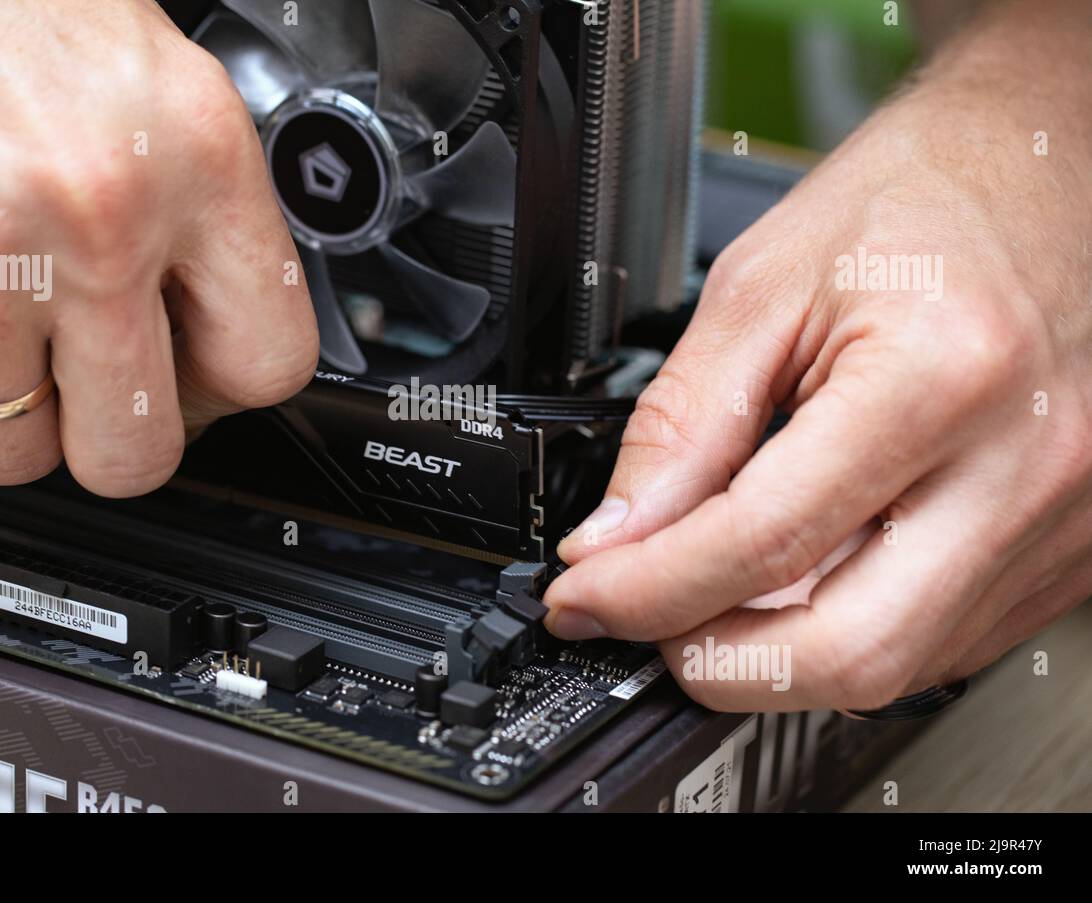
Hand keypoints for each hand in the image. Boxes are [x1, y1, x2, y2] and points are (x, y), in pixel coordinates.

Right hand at [0, 0, 316, 496]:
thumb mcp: (161, 84)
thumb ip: (205, 214)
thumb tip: (216, 322)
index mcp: (199, 158)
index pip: (267, 361)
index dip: (228, 389)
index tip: (195, 378)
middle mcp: (100, 217)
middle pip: (136, 453)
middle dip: (114, 438)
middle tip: (97, 390)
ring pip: (14, 444)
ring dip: (11, 397)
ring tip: (3, 309)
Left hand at [544, 0, 1091, 711]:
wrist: (1046, 170)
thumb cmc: (919, 200)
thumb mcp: (760, 290)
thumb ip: (681, 427)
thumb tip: (617, 539)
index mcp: (942, 375)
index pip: (764, 542)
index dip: (649, 590)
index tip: (587, 596)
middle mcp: (1023, 466)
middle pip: (849, 653)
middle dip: (716, 664)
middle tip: (645, 625)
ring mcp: (1061, 519)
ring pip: (896, 666)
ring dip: (779, 655)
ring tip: (715, 590)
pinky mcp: (1071, 548)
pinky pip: (943, 639)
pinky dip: (850, 627)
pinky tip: (804, 578)